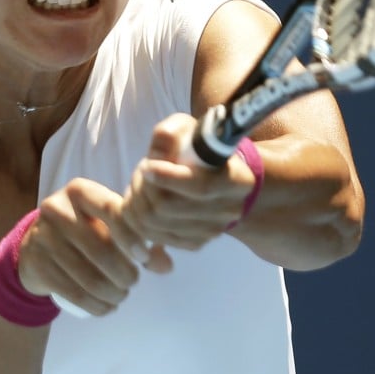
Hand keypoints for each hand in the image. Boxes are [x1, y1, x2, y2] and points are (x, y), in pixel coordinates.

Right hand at [16, 178, 170, 316]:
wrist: (34, 246)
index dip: (133, 237)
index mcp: (80, 191)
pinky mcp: (37, 264)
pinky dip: (96, 306)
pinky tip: (106, 307)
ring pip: (89, 276)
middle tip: (132, 282)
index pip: (113, 211)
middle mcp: (57, 209)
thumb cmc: (83, 231)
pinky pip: (74, 293)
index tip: (143, 257)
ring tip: (120, 295)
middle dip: (125, 273)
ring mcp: (43, 237)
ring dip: (113, 293)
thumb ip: (139, 239)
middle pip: (102, 249)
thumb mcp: (107, 225)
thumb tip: (166, 265)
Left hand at [119, 113, 256, 251]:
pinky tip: (143, 198)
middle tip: (141, 169)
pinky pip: (152, 235)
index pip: (200, 187)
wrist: (213, 175)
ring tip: (141, 182)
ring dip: (137, 200)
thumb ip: (169, 135)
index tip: (147, 165)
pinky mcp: (194, 243)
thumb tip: (156, 155)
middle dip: (143, 187)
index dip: (168, 178)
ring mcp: (212, 231)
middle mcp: (229, 211)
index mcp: (237, 180)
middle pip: (168, 207)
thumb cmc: (198, 147)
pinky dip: (138, 217)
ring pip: (154, 224)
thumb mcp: (186, 129)